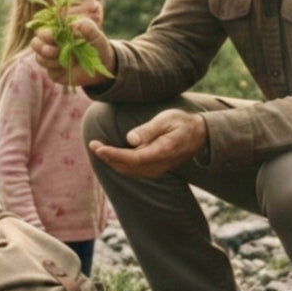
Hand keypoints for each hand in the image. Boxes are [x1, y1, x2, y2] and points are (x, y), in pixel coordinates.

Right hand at [31, 19, 114, 87]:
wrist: (103, 65)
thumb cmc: (98, 45)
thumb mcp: (96, 34)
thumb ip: (87, 26)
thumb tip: (73, 24)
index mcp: (59, 31)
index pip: (43, 30)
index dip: (45, 33)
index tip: (51, 36)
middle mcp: (52, 44)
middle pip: (35, 43)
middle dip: (41, 47)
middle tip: (53, 51)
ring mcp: (52, 58)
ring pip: (39, 57)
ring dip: (51, 58)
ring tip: (67, 58)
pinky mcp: (54, 71)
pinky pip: (48, 70)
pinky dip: (57, 68)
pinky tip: (67, 66)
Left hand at [88, 109, 206, 178]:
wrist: (198, 135)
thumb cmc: (182, 123)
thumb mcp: (167, 119)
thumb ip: (149, 130)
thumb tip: (130, 139)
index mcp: (162, 151)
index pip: (132, 158)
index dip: (113, 154)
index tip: (97, 147)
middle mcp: (158, 165)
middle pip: (127, 167)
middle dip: (107, 157)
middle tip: (93, 144)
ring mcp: (156, 169)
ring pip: (128, 171)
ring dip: (111, 161)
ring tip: (98, 148)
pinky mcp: (154, 169)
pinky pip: (133, 170)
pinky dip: (119, 163)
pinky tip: (111, 154)